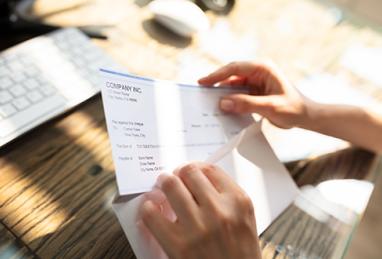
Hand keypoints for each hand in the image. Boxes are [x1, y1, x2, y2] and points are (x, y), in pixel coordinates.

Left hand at [140, 162, 260, 258]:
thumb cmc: (239, 254)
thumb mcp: (244, 220)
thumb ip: (225, 197)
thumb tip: (193, 180)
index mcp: (238, 202)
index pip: (209, 169)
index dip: (194, 167)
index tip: (187, 172)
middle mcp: (219, 210)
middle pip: (188, 172)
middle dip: (177, 173)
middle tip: (171, 179)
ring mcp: (197, 227)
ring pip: (169, 185)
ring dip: (162, 185)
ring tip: (159, 190)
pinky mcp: (178, 245)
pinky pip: (152, 214)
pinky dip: (149, 208)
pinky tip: (152, 210)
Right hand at [198, 61, 312, 128]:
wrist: (306, 117)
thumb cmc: (293, 108)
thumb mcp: (270, 106)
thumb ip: (246, 104)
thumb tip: (222, 103)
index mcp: (263, 68)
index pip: (235, 68)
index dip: (217, 75)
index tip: (203, 82)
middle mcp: (258, 72)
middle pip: (231, 75)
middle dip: (217, 83)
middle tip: (201, 92)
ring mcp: (256, 82)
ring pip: (233, 85)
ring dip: (223, 94)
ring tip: (209, 102)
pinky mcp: (255, 92)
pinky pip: (238, 94)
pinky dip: (230, 100)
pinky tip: (223, 108)